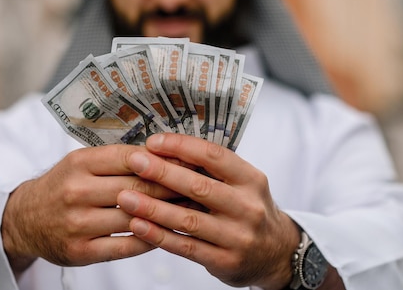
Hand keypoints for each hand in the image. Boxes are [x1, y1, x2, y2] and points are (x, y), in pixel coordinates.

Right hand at [1, 144, 179, 274]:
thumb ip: (116, 158)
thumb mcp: (81, 163)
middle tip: (199, 185)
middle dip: (172, 186)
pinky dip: (150, 238)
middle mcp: (76, 191)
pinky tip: (167, 232)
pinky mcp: (80, 251)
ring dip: (167, 214)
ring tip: (191, 209)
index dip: (163, 159)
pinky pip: (126, 246)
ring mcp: (77, 223)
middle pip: (136, 187)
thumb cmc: (63, 185)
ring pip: (134, 217)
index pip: (130, 157)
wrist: (25, 219)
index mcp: (79, 163)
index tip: (189, 160)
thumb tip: (165, 153)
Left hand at [116, 133, 299, 289]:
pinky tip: (138, 225)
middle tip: (134, 162)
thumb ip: (212, 169)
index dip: (182, 147)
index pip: (214, 156)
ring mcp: (238, 237)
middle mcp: (248, 207)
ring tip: (125, 197)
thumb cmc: (247, 208)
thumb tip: (164, 148)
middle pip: (200, 186)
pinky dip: (159, 236)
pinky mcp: (225, 261)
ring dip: (153, 208)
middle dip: (163, 173)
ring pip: (188, 220)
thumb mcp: (243, 184)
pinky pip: (186, 247)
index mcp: (251, 179)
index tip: (154, 142)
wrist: (277, 253)